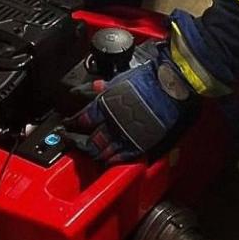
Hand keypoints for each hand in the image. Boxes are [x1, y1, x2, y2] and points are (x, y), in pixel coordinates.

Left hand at [63, 42, 197, 164]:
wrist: (172, 87)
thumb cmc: (147, 80)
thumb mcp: (118, 79)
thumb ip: (98, 88)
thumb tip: (80, 91)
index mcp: (105, 105)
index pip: (81, 120)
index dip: (71, 124)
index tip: (66, 125)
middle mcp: (112, 124)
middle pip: (89, 141)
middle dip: (77, 142)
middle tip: (70, 141)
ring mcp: (126, 136)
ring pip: (103, 152)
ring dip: (92, 153)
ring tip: (86, 152)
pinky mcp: (141, 144)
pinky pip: (122, 157)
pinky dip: (112, 160)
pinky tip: (106, 159)